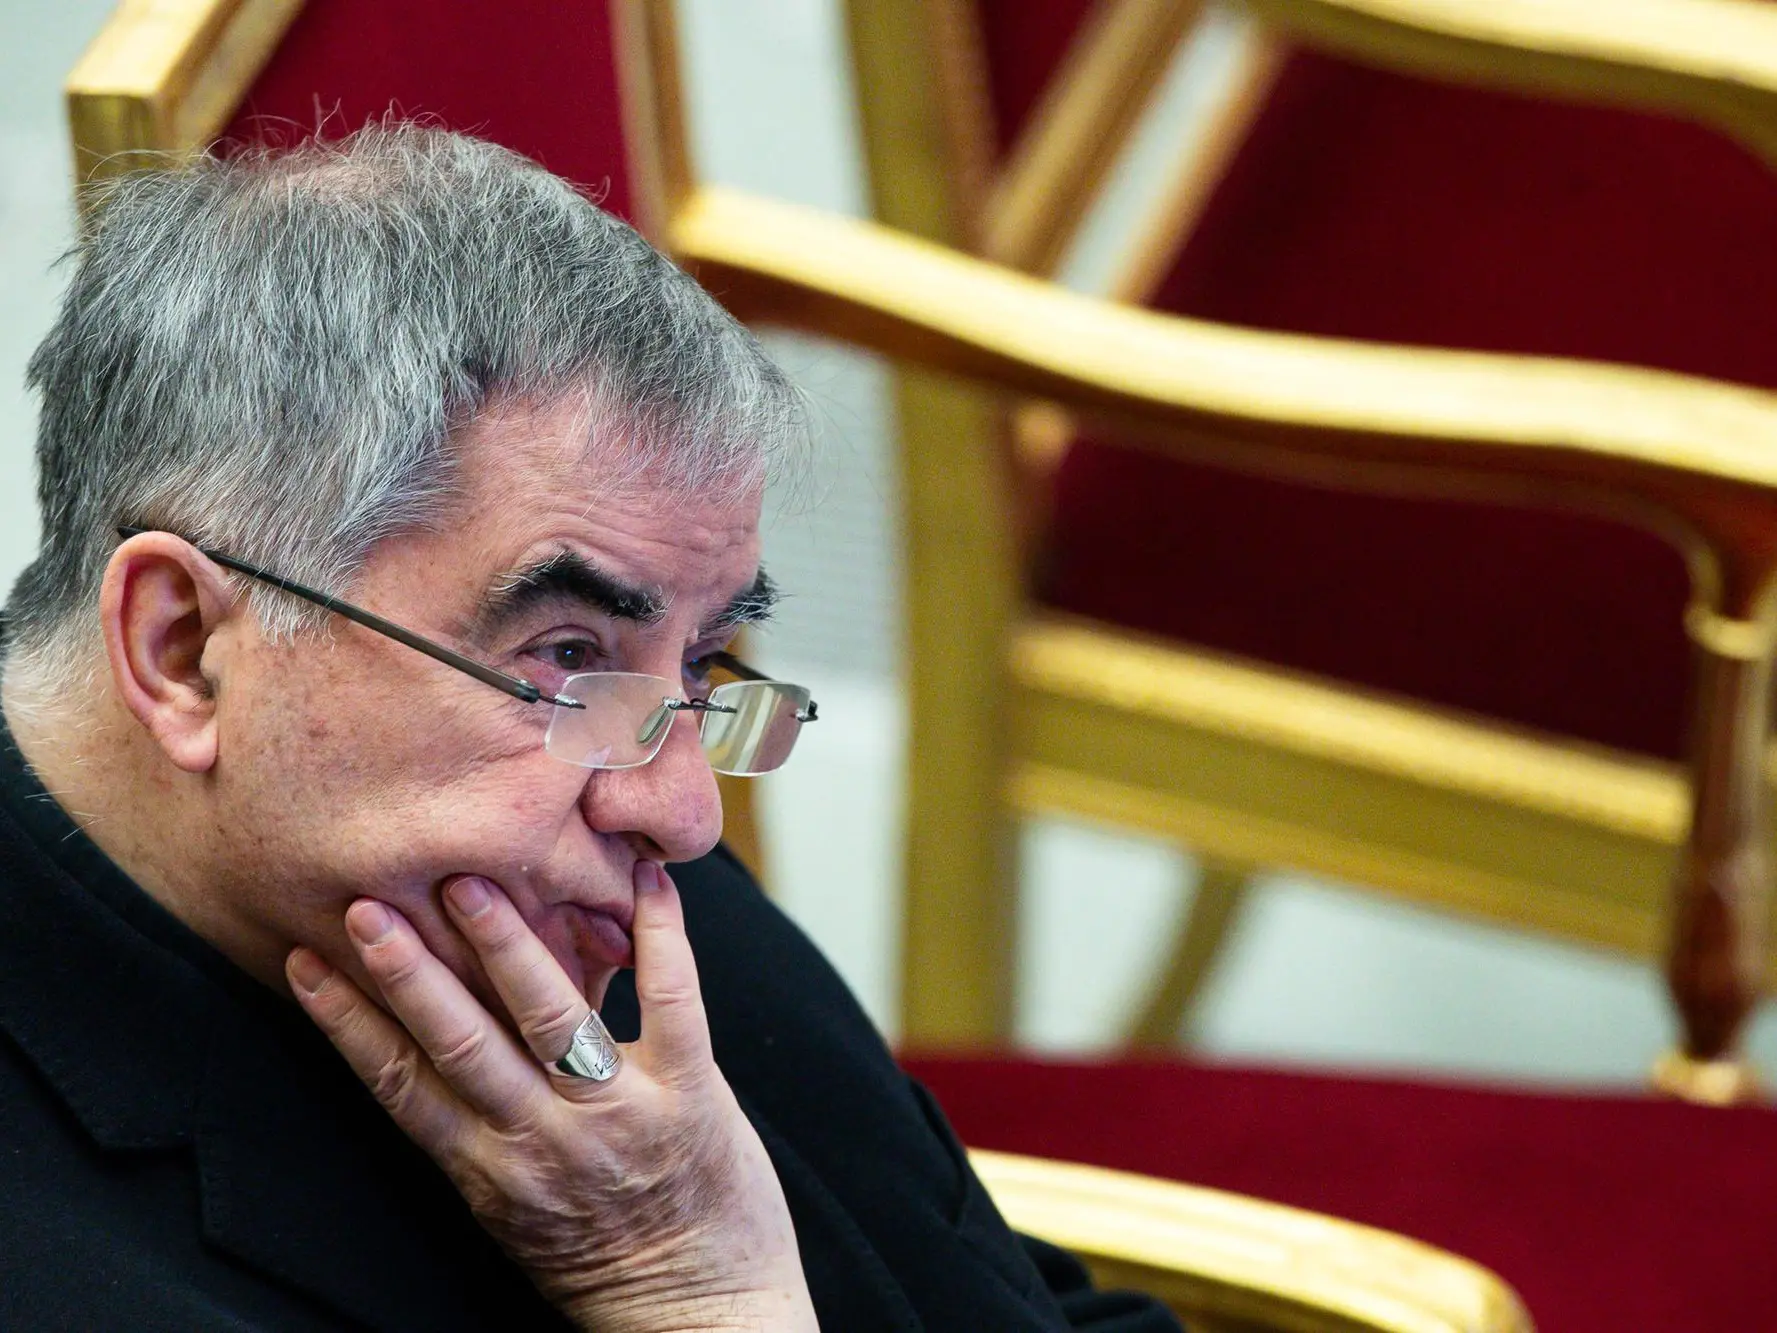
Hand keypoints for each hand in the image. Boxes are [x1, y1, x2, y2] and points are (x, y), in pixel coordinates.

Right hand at [286, 862, 816, 1332]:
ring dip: (506, 946)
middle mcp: (542, 1143)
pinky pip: (672, 1001)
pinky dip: (659, 936)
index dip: (347, 1024)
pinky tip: (644, 882)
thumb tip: (434, 1029)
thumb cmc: (602, 1252)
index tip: (305, 964)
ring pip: (547, 1019)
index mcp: (486, 1169)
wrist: (702, 1311)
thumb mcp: (514, 1200)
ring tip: (470, 883)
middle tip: (366, 905)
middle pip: (459, 1045)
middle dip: (408, 974)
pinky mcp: (692, 1095)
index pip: (399, 1087)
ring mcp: (618, 1116)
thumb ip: (482, 1122)